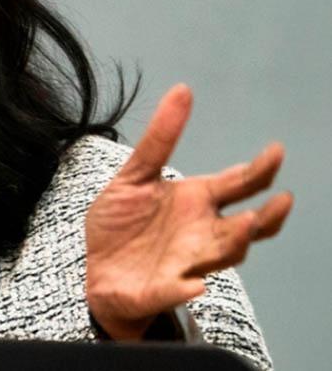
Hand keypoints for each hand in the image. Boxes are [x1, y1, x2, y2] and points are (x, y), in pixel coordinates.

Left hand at [85, 84, 292, 339]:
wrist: (98, 271)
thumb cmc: (123, 224)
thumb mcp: (134, 175)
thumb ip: (158, 139)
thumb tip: (182, 89)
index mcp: (196, 201)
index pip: (237, 184)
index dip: (258, 170)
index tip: (275, 152)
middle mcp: (201, 232)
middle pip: (245, 226)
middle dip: (264, 215)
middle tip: (282, 200)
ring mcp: (187, 262)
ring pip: (222, 255)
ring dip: (235, 242)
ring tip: (244, 225)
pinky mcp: (162, 288)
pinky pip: (178, 289)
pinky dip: (186, 287)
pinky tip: (194, 284)